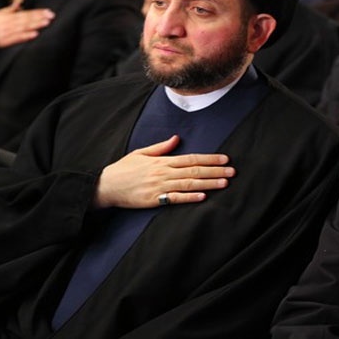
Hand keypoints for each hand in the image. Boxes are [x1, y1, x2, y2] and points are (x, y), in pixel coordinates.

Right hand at [0, 5, 54, 48]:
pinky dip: (26, 36)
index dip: (37, 12)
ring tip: (46, 23)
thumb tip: (20, 4)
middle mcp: (7, 23)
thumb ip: (9, 9)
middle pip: (26, 20)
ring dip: (35, 25)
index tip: (47, 11)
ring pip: (23, 28)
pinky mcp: (4, 42)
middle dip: (39, 18)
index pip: (25, 13)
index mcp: (6, 16)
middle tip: (51, 16)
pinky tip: (34, 34)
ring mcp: (5, 33)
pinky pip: (16, 39)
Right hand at [95, 135, 234, 208]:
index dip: (209, 159)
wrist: (106, 186)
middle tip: (232, 171)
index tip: (225, 159)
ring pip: (188, 184)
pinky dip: (190, 198)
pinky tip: (203, 197)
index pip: (190, 158)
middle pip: (193, 171)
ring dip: (208, 183)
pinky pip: (175, 198)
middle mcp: (162, 172)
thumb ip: (161, 147)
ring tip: (225, 183)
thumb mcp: (140, 153)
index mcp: (161, 161)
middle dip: (215, 171)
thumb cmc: (123, 169)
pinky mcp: (154, 200)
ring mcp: (158, 186)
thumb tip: (177, 138)